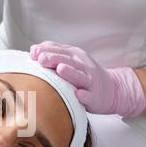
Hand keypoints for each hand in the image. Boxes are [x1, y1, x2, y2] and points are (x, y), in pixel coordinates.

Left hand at [30, 41, 145, 116]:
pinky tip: (78, 94)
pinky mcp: (95, 97)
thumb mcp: (71, 60)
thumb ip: (53, 53)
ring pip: (79, 76)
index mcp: (75, 56)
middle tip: (42, 59)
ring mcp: (90, 81)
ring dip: (70, 72)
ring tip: (60, 69)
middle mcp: (83, 66)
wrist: (111, 90)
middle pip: (68, 61)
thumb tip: (34, 49)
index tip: (33, 53)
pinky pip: (89, 96)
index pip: (59, 50)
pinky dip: (84, 95)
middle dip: (55, 59)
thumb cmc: (84, 75)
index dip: (46, 51)